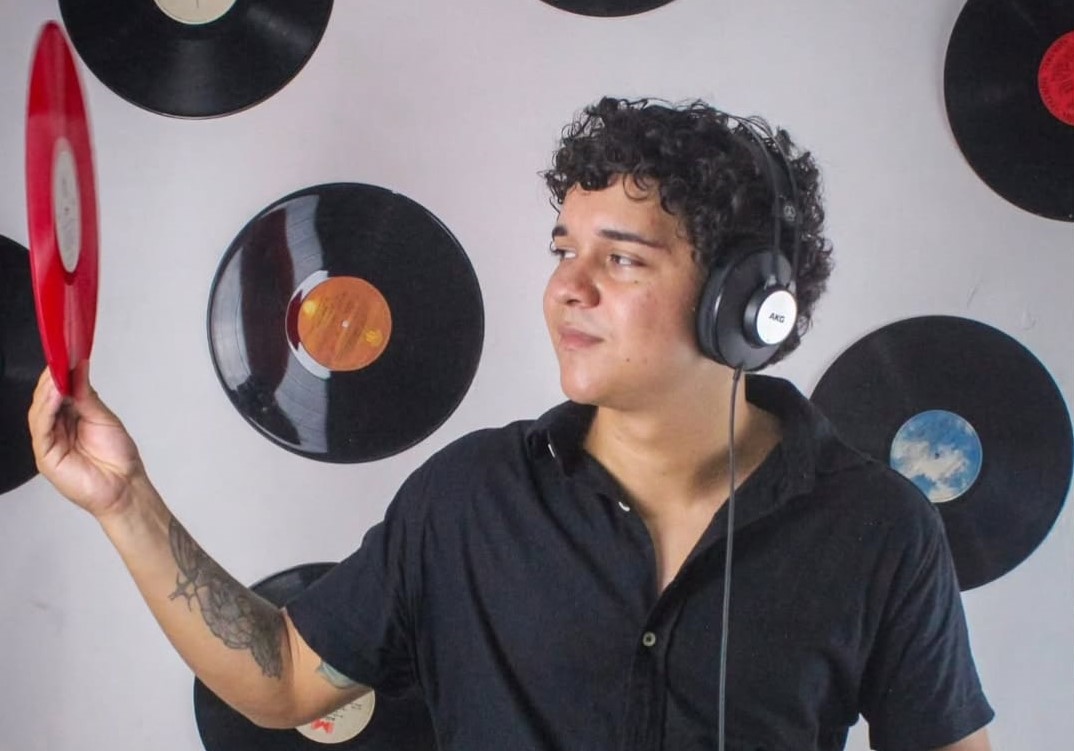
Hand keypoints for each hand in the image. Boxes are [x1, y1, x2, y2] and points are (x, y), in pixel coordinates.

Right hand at [28, 362, 145, 519]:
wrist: (125, 487)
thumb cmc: (118, 458)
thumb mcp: (103, 418)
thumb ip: (87, 395)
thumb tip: (79, 369)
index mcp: (70, 419)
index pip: (57, 393)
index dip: (58, 374)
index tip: (65, 355)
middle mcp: (57, 429)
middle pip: (45, 400)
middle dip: (51, 380)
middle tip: (60, 361)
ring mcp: (49, 443)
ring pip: (39, 412)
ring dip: (47, 392)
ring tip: (58, 376)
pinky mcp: (45, 456)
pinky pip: (41, 429)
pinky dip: (47, 410)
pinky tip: (56, 396)